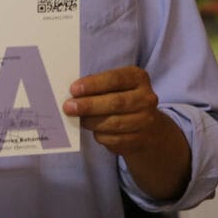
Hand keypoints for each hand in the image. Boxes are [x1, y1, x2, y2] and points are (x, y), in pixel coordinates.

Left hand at [63, 66, 190, 199]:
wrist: (148, 127)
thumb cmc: (122, 99)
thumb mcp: (115, 86)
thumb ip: (99, 86)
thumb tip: (73, 93)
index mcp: (138, 78)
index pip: (115, 79)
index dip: (93, 84)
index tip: (74, 89)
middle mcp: (146, 98)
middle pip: (115, 102)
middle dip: (89, 105)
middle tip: (69, 107)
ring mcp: (146, 120)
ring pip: (114, 123)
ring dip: (92, 122)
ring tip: (78, 120)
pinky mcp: (141, 139)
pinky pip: (116, 139)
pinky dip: (101, 135)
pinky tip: (93, 130)